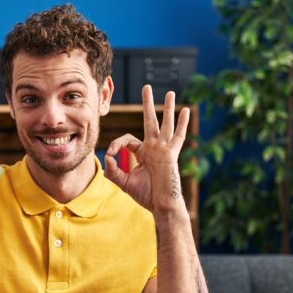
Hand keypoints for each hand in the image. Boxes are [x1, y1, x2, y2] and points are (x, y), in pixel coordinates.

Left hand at [104, 85, 189, 211]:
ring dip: (167, 108)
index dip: (116, 144)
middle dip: (147, 104)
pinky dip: (182, 124)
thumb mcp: (124, 182)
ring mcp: (163, 150)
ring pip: (165, 124)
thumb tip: (107, 157)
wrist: (161, 205)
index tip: (110, 155)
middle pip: (150, 121)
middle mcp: (154, 148)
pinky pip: (178, 136)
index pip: (127, 139)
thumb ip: (112, 171)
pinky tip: (186, 110)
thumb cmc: (146, 195)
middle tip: (146, 87)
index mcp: (143, 153)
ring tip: (170, 92)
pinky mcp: (171, 154)